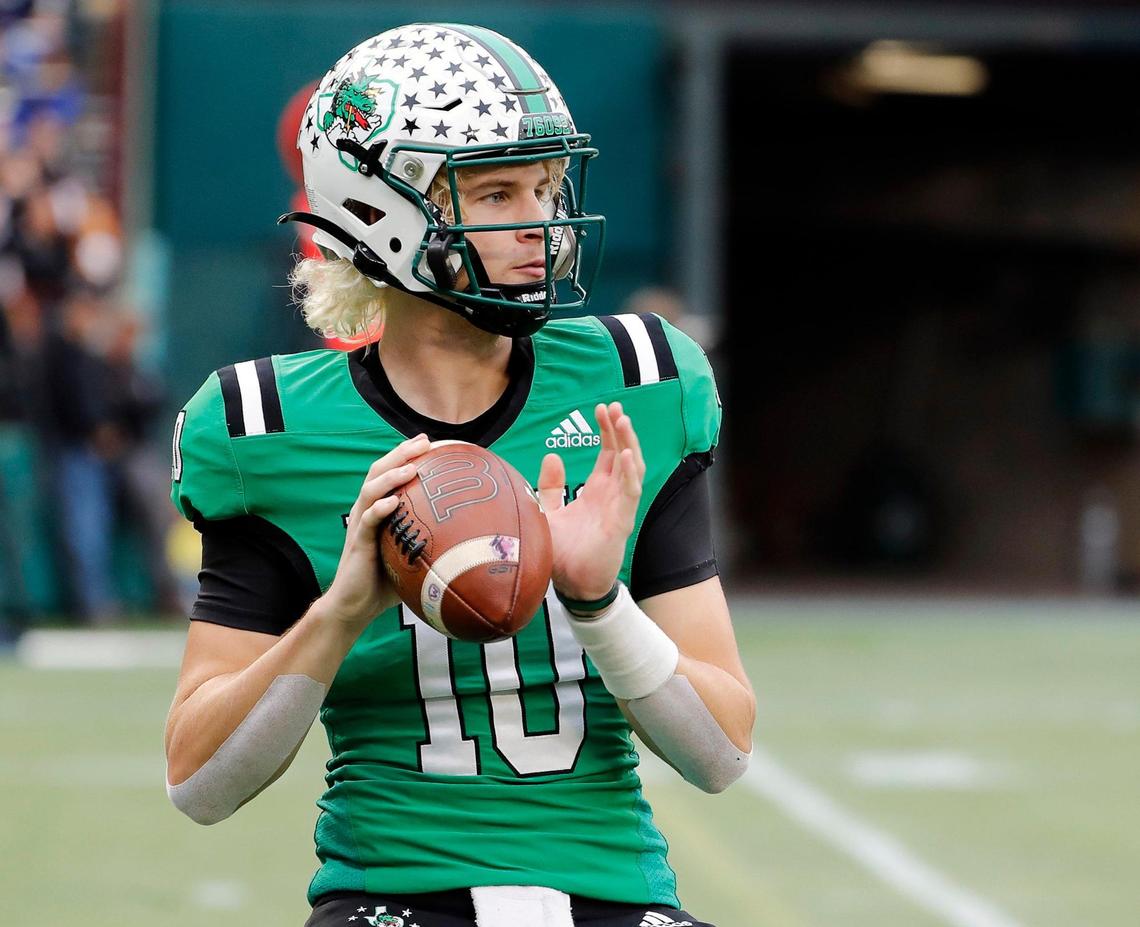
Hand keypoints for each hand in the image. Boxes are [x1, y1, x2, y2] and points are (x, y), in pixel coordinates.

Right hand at [322, 433, 429, 629]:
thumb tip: (472, 544)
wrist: (355, 606)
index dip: (406, 455)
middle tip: (424, 442)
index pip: (390, 474)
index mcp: (378, 511)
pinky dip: (380, 508)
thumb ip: (431, 543)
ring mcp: (360, 526)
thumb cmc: (385, 582)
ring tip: (412, 466)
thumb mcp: (412, 557)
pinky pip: (367, 521)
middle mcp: (367, 512)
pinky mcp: (358, 544)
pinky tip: (394, 501)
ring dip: (391, 476)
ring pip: (371, 490)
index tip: (429, 442)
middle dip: (400, 454)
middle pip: (379, 472)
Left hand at [538, 402, 644, 600]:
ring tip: (623, 421)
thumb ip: (550, 486)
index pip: (608, 453)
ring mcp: (620, 507)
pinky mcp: (622, 523)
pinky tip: (627, 455)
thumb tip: (552, 456)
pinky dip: (631, 473)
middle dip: (619, 429)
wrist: (570, 586)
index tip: (601, 408)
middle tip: (614, 405)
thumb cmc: (563, 553)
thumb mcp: (549, 512)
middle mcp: (612, 495)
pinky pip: (631, 493)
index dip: (607, 430)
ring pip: (631, 469)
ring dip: (629, 444)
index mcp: (597, 490)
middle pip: (622, 454)